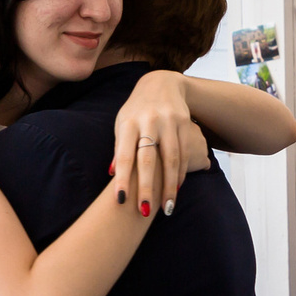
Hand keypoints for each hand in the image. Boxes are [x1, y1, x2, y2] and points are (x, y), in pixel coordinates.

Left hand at [114, 70, 210, 216]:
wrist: (161, 83)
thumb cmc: (135, 111)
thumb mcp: (122, 124)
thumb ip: (119, 149)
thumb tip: (111, 174)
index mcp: (128, 123)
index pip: (125, 155)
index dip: (122, 178)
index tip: (121, 201)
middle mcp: (149, 121)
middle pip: (148, 160)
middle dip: (147, 188)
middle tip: (145, 212)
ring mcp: (168, 121)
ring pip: (171, 159)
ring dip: (169, 186)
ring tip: (166, 209)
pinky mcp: (184, 123)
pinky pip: (184, 153)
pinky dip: (181, 174)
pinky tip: (176, 190)